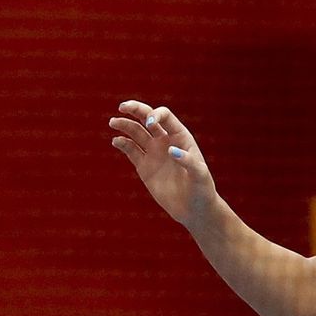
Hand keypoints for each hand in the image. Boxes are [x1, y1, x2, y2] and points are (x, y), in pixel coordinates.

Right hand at [109, 101, 218, 226]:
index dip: (155, 115)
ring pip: (136, 133)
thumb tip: (171, 150)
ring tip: (113, 122)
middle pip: (147, 118)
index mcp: (181, 137)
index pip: (165, 116)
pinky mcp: (144, 167)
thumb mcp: (200, 176)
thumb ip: (189, 162)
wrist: (194, 209)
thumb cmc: (202, 190)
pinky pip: (130, 150)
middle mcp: (166, 141)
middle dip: (135, 110)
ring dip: (124, 125)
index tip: (149, 124)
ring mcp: (154, 153)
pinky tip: (116, 141)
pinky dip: (122, 144)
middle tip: (122, 107)